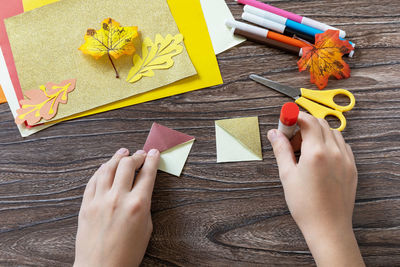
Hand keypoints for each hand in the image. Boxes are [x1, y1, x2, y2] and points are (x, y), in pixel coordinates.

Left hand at [74, 148, 159, 266]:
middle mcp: (118, 198)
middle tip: (140, 154)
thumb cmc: (126, 254)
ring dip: (117, 157)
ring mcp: (99, 200)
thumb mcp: (146, 229)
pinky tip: (105, 167)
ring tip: (122, 153)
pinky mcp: (86, 205)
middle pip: (127, 165)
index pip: (147, 173)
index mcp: (138, 205)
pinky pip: (93, 180)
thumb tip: (140, 190)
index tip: (154, 153)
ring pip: (107, 168)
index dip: (152, 160)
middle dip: (136, 156)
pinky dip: (101, 170)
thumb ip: (144, 205)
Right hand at [267, 112, 363, 266]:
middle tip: (290, 139)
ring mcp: (346, 159)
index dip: (294, 116)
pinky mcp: (352, 167)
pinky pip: (342, 145)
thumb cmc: (306, 205)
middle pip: (320, 124)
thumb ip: (281, 150)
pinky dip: (329, 143)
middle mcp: (334, 152)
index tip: (285, 120)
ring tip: (303, 150)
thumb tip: (274, 133)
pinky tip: (318, 157)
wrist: (328, 227)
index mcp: (316, 152)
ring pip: (332, 132)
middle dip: (304, 125)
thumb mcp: (287, 175)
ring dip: (317, 133)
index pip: (308, 120)